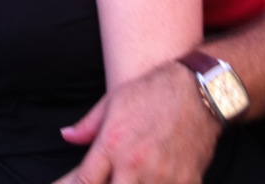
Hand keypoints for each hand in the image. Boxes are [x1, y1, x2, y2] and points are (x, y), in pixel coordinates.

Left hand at [53, 62, 221, 183]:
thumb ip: (88, 125)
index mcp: (113, 143)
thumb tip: (66, 135)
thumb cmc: (152, 92)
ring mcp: (162, 177)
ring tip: (132, 178)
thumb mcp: (113, 101)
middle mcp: (135, 164)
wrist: (198, 90)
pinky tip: (152, 179)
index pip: (84, 182)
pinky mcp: (186, 183)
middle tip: (107, 179)